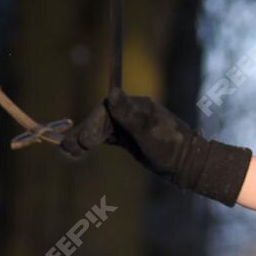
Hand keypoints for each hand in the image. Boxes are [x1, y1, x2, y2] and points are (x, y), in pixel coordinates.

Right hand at [72, 90, 253, 207]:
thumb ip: (128, 114)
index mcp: (136, 105)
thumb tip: (112, 93)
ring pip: (100, 129)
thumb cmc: (170, 146)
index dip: (91, 124)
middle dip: (83, 133)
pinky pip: (105, 136)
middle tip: (68, 148)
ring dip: (84, 139)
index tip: (84, 141)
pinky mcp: (128, 137)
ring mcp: (129, 124)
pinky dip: (92, 142)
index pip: (106, 110)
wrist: (188, 163)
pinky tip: (80, 151)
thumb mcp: (148, 132)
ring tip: (68, 151)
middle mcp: (130, 111)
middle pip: (100, 119)